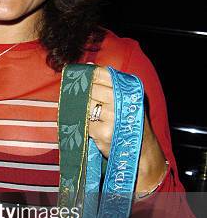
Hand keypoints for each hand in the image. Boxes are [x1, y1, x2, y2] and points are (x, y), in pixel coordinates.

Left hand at [89, 67, 166, 191]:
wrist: (141, 150)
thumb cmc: (131, 123)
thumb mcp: (127, 99)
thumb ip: (109, 83)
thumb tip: (89, 67)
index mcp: (129, 88)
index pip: (103, 74)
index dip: (89, 76)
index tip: (80, 79)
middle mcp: (122, 100)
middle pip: (92, 88)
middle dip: (83, 93)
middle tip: (77, 97)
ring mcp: (112, 116)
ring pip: (86, 104)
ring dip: (80, 108)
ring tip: (83, 112)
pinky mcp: (103, 132)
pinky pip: (84, 122)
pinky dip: (82, 123)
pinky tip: (87, 125)